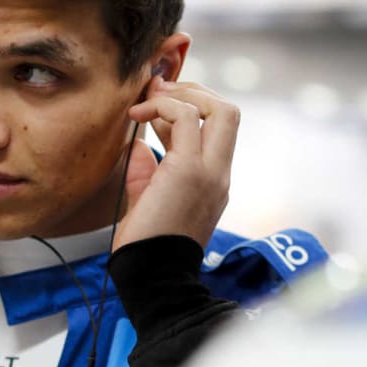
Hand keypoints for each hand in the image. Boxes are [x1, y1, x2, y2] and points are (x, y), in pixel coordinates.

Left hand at [116, 77, 238, 250]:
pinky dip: (161, 106)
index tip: (155, 107)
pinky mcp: (189, 171)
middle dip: (194, 91)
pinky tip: (137, 116)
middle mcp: (219, 173)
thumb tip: (139, 144)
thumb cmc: (146, 245)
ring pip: (218, 108)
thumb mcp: (148, 198)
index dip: (189, 107)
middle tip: (159, 92)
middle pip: (229, 111)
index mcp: (214, 181)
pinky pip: (185, 117)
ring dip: (180, 94)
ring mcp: (210, 172)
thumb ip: (147, 170)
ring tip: (147, 100)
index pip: (217, 128)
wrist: (151, 275)